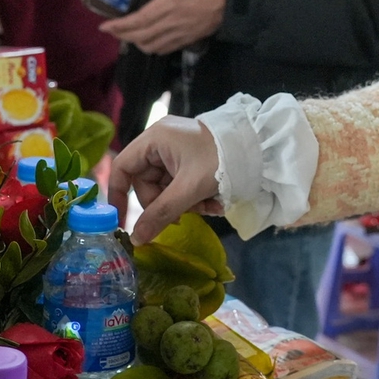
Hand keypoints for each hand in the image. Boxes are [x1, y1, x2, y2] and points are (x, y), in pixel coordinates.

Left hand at [99, 0, 225, 53]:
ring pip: (150, 46)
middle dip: (122, 35)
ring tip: (127, 35)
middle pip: (140, 36)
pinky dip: (151, 48)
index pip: (138, 19)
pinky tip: (146, 41)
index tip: (105, 26)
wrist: (232, 3)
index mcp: (168, 3)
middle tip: (111, 30)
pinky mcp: (186, 40)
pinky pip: (163, 49)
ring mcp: (178, 34)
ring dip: (135, 43)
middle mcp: (170, 22)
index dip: (119, 25)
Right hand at [110, 116, 223, 243]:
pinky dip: (193, 198)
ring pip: (165, 188)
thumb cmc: (220, 161)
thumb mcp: (189, 189)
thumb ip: (161, 214)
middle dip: (165, 204)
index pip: (122, 168)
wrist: (260, 150)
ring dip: (184, 204)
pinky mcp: (190, 160)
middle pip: (146, 183)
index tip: (122, 221)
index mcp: (154, 139)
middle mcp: (161, 142)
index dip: (118, 195)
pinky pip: (180, 185)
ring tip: (208, 208)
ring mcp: (176, 151)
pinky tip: (213, 203)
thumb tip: (136, 238)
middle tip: (183, 217)